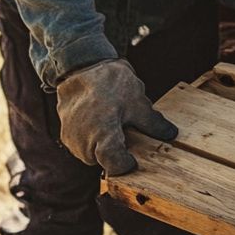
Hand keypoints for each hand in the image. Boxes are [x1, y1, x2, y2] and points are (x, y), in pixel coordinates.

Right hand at [55, 59, 177, 175]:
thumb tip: (169, 134)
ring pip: (92, 156)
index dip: (127, 164)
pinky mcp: (65, 136)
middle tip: (124, 133)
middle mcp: (84, 142)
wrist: (81, 68)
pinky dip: (91, 141)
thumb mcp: (137, 102)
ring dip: (102, 148)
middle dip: (115, 153)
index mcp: (104, 136)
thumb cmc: (109, 83)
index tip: (134, 158)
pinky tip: (98, 122)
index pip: (115, 166)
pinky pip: (81, 147)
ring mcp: (72, 140)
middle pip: (104, 162)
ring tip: (110, 125)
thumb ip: (152, 123)